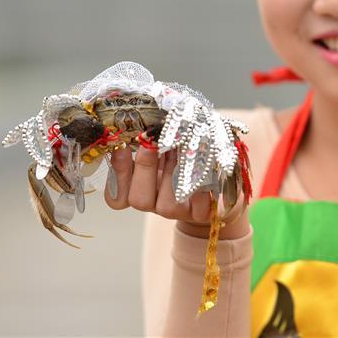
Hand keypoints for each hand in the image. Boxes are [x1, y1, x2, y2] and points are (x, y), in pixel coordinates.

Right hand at [104, 144, 249, 239]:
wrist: (220, 175)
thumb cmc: (188, 154)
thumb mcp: (166, 145)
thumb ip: (151, 139)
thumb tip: (142, 123)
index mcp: (141, 188)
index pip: (117, 197)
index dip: (118, 174)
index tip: (121, 147)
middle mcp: (155, 204)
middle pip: (139, 200)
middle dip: (145, 166)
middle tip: (153, 140)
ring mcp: (178, 212)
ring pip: (167, 204)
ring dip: (174, 172)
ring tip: (183, 146)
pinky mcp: (202, 214)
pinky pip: (198, 202)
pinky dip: (200, 182)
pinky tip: (204, 162)